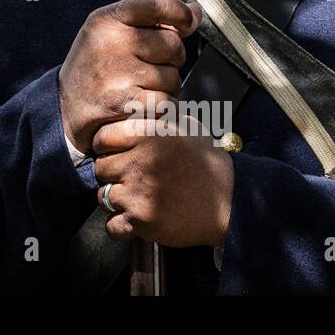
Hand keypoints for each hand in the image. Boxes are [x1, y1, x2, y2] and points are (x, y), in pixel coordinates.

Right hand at [58, 0, 201, 156]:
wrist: (65, 107)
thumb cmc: (93, 66)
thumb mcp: (111, 32)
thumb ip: (153, 20)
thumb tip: (196, 12)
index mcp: (106, 21)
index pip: (153, 3)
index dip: (178, 11)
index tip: (184, 21)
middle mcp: (111, 44)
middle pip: (172, 43)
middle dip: (171, 56)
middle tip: (150, 63)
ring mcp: (119, 74)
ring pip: (173, 76)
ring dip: (165, 85)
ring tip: (140, 85)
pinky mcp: (127, 104)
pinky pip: (167, 101)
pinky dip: (160, 106)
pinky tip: (140, 102)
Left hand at [92, 111, 234, 247]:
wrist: (233, 202)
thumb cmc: (210, 165)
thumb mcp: (187, 127)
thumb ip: (158, 118)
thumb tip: (135, 108)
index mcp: (148, 135)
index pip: (102, 138)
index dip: (107, 146)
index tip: (115, 152)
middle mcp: (140, 162)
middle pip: (100, 168)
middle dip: (112, 173)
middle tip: (129, 177)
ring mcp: (138, 193)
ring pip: (104, 196)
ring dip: (117, 199)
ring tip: (137, 197)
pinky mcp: (142, 220)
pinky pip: (113, 226)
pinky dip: (121, 226)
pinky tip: (135, 218)